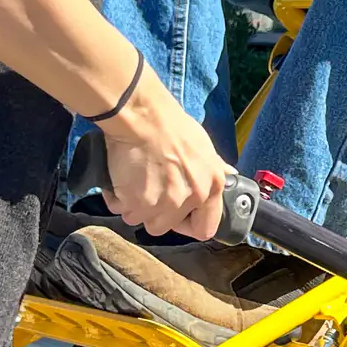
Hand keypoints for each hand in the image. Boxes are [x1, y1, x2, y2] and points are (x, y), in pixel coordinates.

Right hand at [99, 80, 229, 239]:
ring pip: (141, 220)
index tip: (178, 216)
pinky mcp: (139, 202)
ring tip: (133, 181)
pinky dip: (117, 198)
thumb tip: (229, 174)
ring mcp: (164, 203)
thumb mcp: (204, 146)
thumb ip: (215, 167)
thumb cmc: (171, 126)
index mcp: (211, 187)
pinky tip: (120, 179)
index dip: (188, 224)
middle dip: (154, 213)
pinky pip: (122, 210)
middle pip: (165, 227)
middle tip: (147, 189)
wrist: (144, 116)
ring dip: (134, 206)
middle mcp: (190, 199)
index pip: (204, 229)